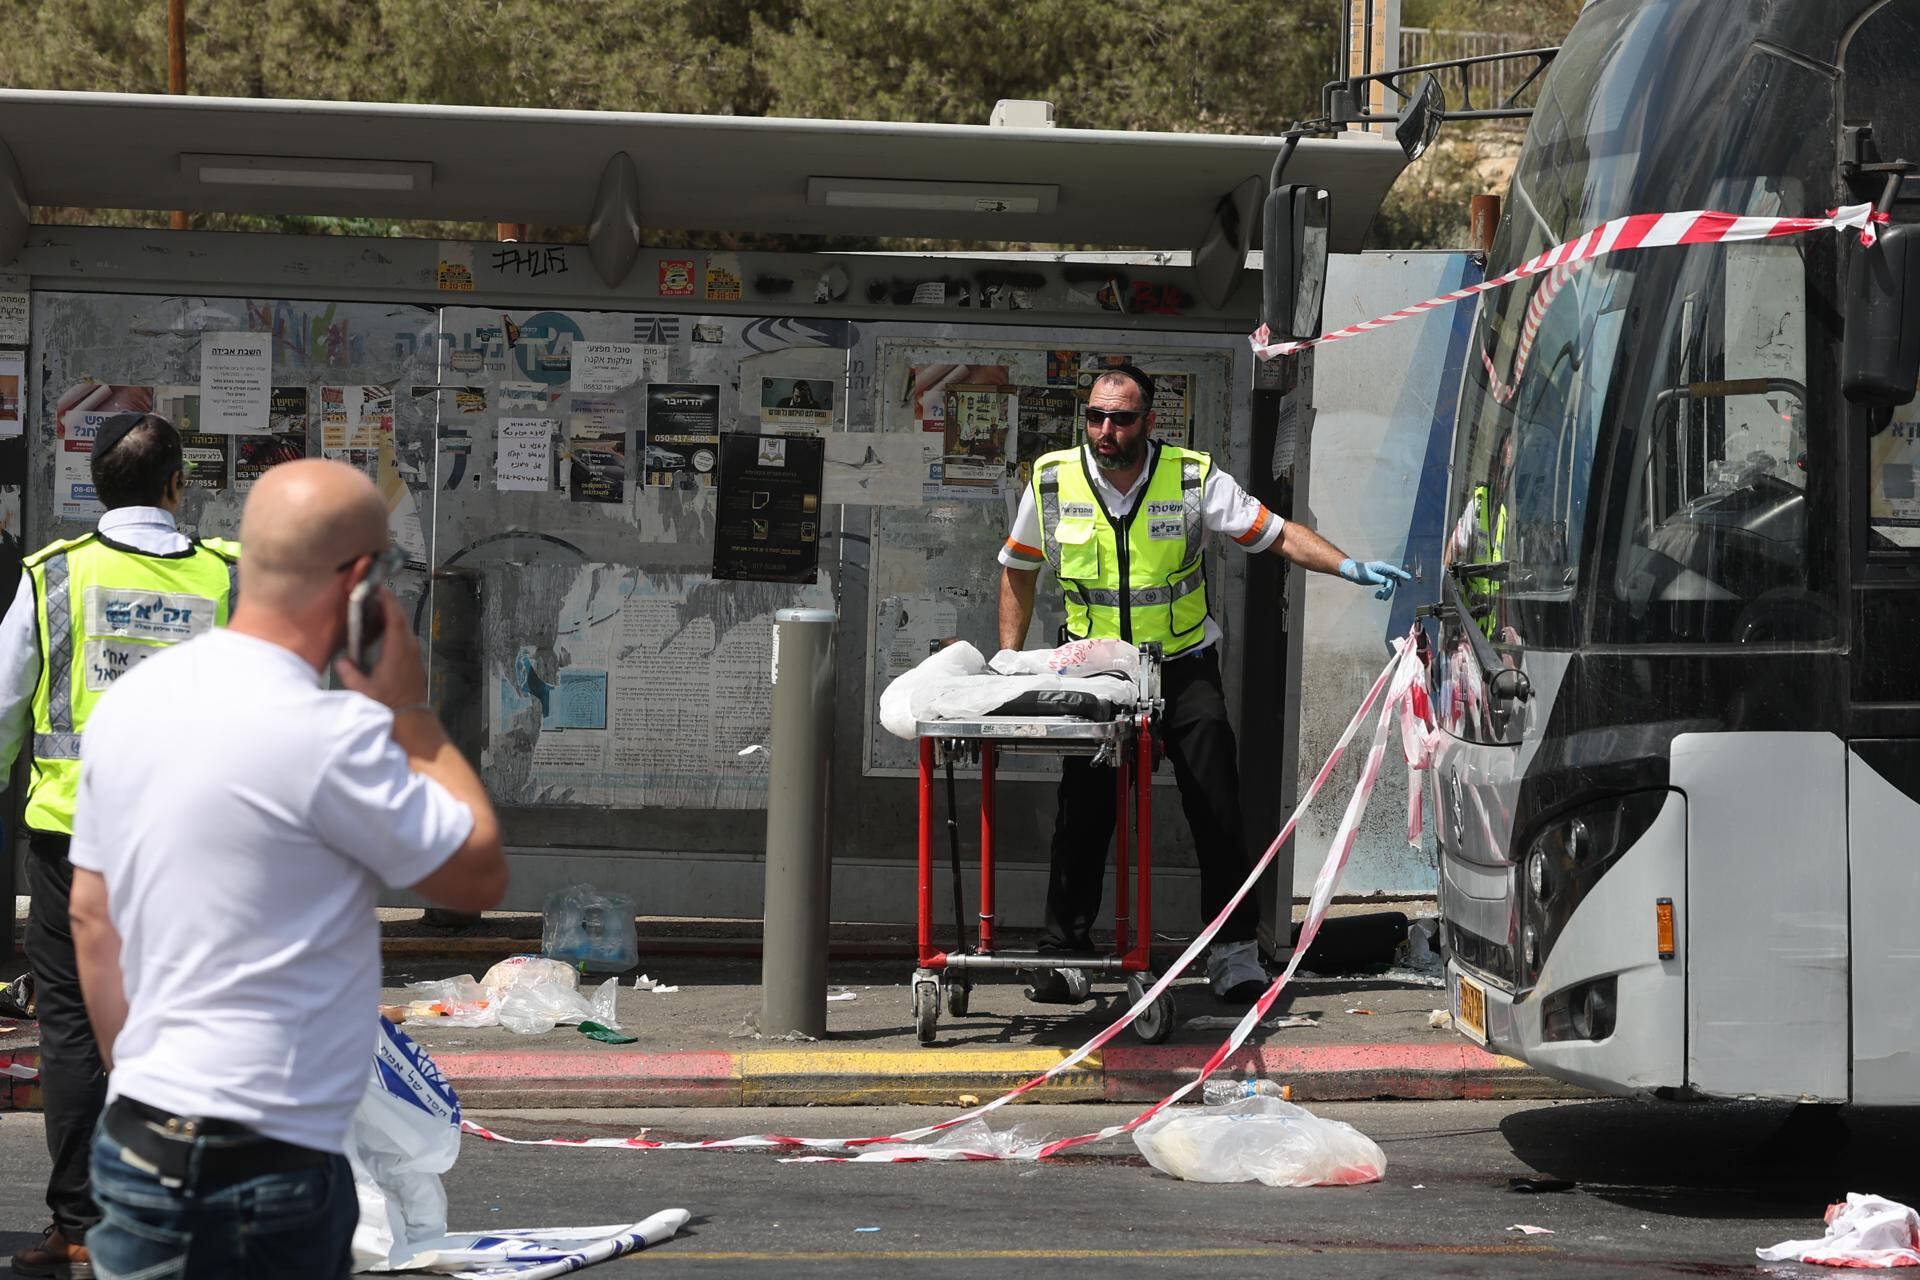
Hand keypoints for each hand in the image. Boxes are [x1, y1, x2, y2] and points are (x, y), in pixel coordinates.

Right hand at [332, 589, 427, 709]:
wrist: (411, 716)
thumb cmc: (389, 703)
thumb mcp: (364, 689)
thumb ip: (350, 673)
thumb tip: (341, 660)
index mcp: (398, 650)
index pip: (395, 618)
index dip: (388, 601)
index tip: (380, 588)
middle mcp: (410, 648)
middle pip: (401, 618)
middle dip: (389, 604)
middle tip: (374, 595)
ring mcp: (415, 653)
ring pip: (405, 627)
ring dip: (392, 616)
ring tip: (376, 610)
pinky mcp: (415, 659)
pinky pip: (406, 637)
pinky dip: (396, 629)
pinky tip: (384, 632)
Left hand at [1338, 558, 1413, 599]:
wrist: (1352, 573)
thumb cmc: (1358, 572)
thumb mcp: (1367, 576)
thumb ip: (1377, 578)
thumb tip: (1385, 581)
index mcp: (1381, 566)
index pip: (1394, 570)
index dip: (1402, 574)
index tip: (1409, 579)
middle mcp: (1383, 570)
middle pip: (1392, 580)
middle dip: (1389, 590)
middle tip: (1384, 599)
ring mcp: (1382, 574)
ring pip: (1389, 584)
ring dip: (1385, 592)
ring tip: (1378, 598)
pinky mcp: (1379, 579)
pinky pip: (1385, 586)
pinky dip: (1382, 592)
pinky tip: (1377, 596)